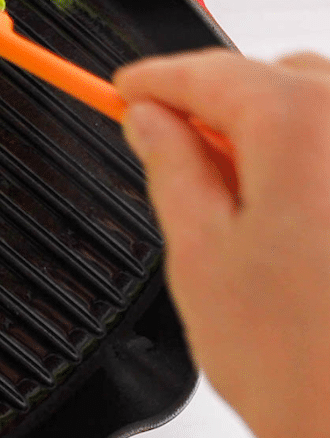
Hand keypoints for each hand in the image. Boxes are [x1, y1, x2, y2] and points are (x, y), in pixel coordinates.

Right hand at [114, 49, 329, 437]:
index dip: (156, 78)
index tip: (127, 88)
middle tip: (164, 141)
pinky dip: (305, 153)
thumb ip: (169, 166)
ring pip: (314, 104)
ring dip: (262, 128)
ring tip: (226, 189)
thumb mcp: (198, 251)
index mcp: (303, 131)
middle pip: (267, 79)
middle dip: (210, 104)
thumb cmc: (296, 363)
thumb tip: (148, 121)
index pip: (210, 73)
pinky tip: (281, 205)